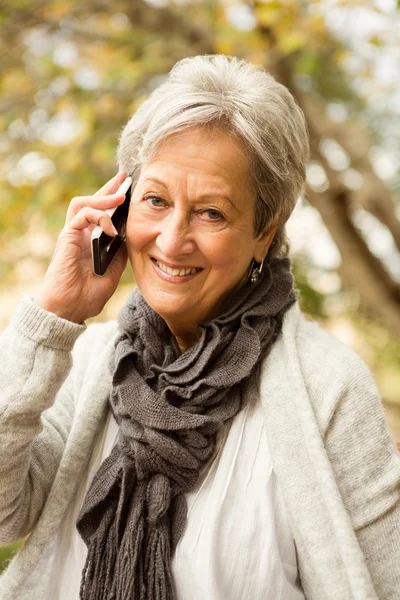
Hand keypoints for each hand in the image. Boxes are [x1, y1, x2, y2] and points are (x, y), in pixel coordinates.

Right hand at [35, 172, 129, 322]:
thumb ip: (120, 254)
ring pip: (82, 203)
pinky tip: (113, 228)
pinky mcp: (67, 238)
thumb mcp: (113, 274)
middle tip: (125, 177)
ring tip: (121, 197)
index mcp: (89, 242)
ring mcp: (72, 236)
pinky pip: (81, 216)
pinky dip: (98, 216)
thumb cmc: (86, 296)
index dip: (113, 201)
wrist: (69, 310)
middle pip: (91, 202)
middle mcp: (80, 235)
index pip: (100, 214)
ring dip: (102, 197)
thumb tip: (129, 237)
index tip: (129, 190)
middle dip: (108, 188)